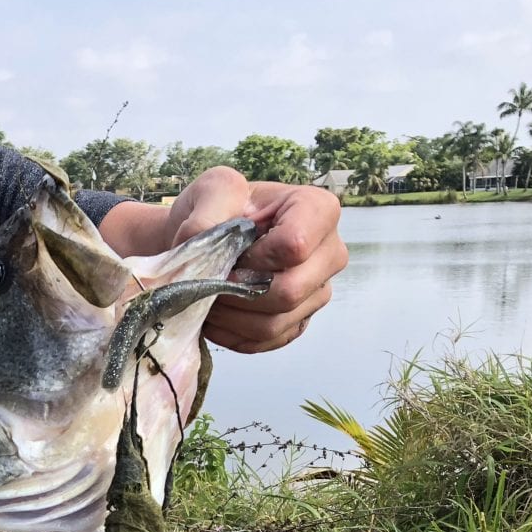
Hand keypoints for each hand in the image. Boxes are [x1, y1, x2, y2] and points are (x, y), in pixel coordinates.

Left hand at [165, 168, 347, 353]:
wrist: (209, 242)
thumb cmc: (218, 210)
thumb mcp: (212, 190)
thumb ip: (210, 207)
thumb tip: (202, 240)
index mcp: (318, 211)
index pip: (295, 246)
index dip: (253, 257)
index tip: (229, 253)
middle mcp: (330, 254)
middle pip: (289, 292)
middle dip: (238, 292)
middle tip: (208, 282)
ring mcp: (317, 292)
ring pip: (275, 322)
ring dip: (230, 317)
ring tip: (206, 297)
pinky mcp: (297, 322)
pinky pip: (266, 341)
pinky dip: (232, 334)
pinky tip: (215, 316)